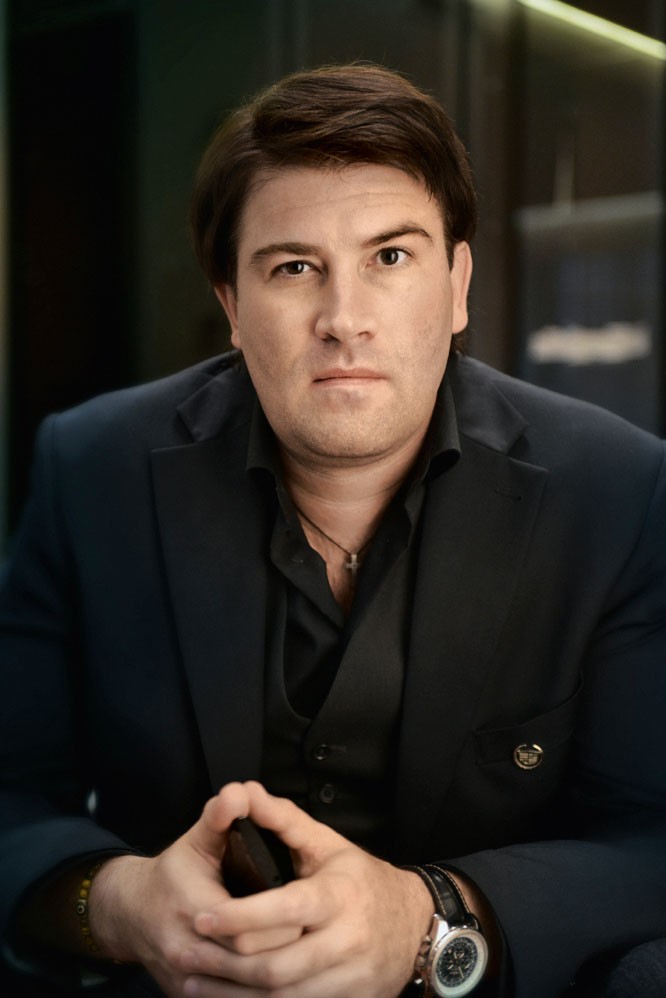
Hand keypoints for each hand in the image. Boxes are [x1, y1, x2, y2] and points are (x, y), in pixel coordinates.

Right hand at [88, 783, 299, 996]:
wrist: (130, 912)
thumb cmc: (173, 873)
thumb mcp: (197, 838)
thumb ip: (221, 816)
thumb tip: (239, 791)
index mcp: (193, 908)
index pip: (250, 931)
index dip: (282, 923)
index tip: (307, 913)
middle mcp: (186, 950)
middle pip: (252, 964)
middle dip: (286, 952)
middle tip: (313, 936)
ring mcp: (185, 980)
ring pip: (244, 990)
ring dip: (276, 977)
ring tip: (305, 959)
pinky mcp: (187, 997)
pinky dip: (255, 993)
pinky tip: (282, 982)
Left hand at [185, 781, 433, 997]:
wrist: (415, 926)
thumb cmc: (361, 879)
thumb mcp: (328, 843)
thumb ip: (283, 819)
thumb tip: (245, 792)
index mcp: (338, 896)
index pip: (284, 910)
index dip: (238, 916)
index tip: (200, 915)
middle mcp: (346, 941)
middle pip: (276, 965)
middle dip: (224, 964)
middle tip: (184, 954)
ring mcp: (348, 979)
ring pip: (282, 997)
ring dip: (232, 996)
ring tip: (193, 981)